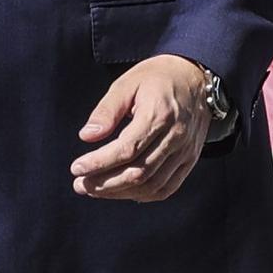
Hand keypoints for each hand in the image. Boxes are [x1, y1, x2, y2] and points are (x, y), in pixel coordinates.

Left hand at [71, 54, 213, 201]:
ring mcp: (185, 151)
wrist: (196, 77)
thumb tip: (86, 136)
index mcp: (158, 115)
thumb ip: (106, 111)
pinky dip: (143, 195)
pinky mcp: (190, 159)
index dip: (99, 163)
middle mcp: (175, 137)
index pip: (126, 150)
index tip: (76, 168)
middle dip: (105, 184)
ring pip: (152, 185)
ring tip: (94, 189)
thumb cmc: (157, 78)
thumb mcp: (126, 84)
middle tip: (79, 184)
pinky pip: (167, 187)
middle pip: (138, 172)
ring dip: (120, 192)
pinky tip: (122, 192)